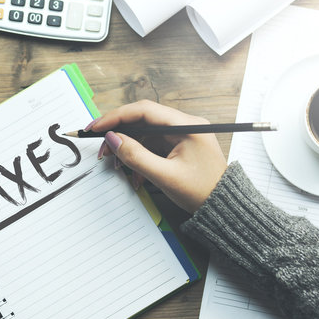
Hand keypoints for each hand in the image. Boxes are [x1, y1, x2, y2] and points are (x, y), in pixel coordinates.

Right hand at [90, 100, 226, 213]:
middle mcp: (185, 124)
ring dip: (128, 147)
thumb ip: (136, 156)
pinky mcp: (178, 145)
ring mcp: (182, 134)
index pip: (144, 111)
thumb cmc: (202, 192)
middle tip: (101, 148)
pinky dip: (139, 156)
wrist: (222, 207)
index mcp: (187, 125)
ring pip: (144, 133)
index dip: (116, 117)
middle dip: (119, 133)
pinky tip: (134, 173)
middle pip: (142, 119)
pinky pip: (152, 144)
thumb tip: (113, 139)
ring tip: (117, 164)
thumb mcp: (164, 176)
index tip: (96, 127)